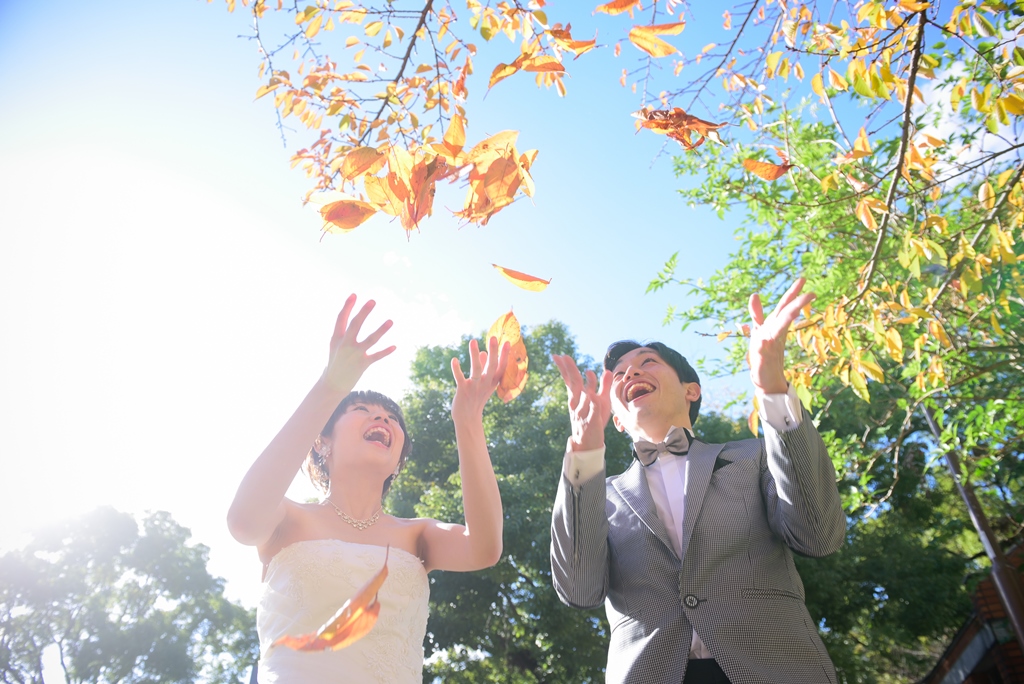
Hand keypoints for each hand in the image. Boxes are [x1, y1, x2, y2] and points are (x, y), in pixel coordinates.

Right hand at [322, 294, 395, 393]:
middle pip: (355, 326)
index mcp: (336, 338)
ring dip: (381, 331)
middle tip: (373, 301)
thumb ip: (342, 328)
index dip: (347, 306)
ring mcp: (354, 355)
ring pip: (370, 340)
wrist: (332, 383)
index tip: (354, 294)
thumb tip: (347, 309)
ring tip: (391, 321)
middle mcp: (345, 344)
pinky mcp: (362, 364)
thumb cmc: (336, 359)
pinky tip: (395, 346)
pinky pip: (376, 356)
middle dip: (363, 313)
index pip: (341, 319)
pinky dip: (385, 352)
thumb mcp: (334, 343)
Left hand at [450, 336, 509, 418]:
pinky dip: (457, 369)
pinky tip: (454, 360)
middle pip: (492, 366)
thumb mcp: (484, 384)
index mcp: (492, 382)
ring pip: (476, 369)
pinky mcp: (463, 390)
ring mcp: (474, 387)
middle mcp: (486, 384)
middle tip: (493, 337)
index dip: (504, 355)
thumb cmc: (476, 398)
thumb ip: (484, 368)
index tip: (507, 342)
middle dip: (493, 352)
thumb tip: (484, 352)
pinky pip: (460, 378)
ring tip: (472, 341)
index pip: (501, 367)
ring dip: (474, 355)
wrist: (467, 417)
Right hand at [551, 354, 610, 451]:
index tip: (557, 356)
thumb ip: (604, 386)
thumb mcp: (601, 401)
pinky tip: (592, 395)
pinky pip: (592, 409)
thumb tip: (607, 371)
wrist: (588, 443)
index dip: (564, 368)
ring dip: (587, 384)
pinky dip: (592, 402)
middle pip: (574, 384)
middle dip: (570, 370)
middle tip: (564, 357)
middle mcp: (577, 404)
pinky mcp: (591, 421)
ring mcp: (583, 412)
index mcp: (576, 398)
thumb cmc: (593, 420)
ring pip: (584, 395)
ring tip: (589, 372)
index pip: (570, 380)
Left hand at [747, 278, 814, 394]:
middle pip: (786, 315)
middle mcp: (774, 332)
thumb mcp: (760, 330)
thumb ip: (757, 313)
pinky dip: (762, 346)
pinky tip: (760, 342)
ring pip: (778, 329)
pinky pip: (762, 351)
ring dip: (785, 320)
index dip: (792, 292)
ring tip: (795, 310)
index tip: (803, 279)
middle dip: (797, 304)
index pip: (784, 306)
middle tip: (812, 294)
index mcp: (774, 325)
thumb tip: (755, 294)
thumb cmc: (764, 352)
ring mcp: (769, 344)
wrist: (766, 378)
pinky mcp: (763, 358)